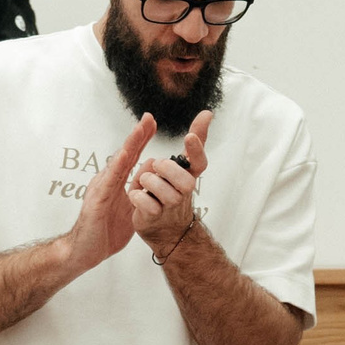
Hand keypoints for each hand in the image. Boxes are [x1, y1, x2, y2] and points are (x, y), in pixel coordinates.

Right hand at [59, 116, 152, 276]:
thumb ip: (138, 194)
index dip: (141, 141)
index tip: (152, 123)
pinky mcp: (96, 203)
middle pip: (124, 155)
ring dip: (128, 146)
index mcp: (115, 184)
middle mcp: (106, 182)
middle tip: (148, 117)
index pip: (131, 158)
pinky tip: (124, 157)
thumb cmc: (104, 232)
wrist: (84, 253)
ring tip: (139, 130)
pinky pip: (108, 183)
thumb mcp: (129, 211)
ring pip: (116, 164)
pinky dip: (116, 168)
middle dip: (137, 136)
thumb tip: (150, 178)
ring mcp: (100, 190)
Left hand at [128, 111, 213, 251]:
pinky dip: (138, 197)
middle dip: (167, 170)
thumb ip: (196, 140)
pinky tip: (136, 195)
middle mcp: (183, 192)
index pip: (199, 163)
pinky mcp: (154, 218)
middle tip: (157, 166)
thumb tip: (208, 113)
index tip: (188, 136)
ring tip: (144, 182)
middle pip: (185, 181)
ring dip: (150, 183)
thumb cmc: (173, 191)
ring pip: (165, 193)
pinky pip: (148, 205)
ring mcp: (170, 207)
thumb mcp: (184, 165)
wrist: (166, 230)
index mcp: (189, 176)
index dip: (196, 150)